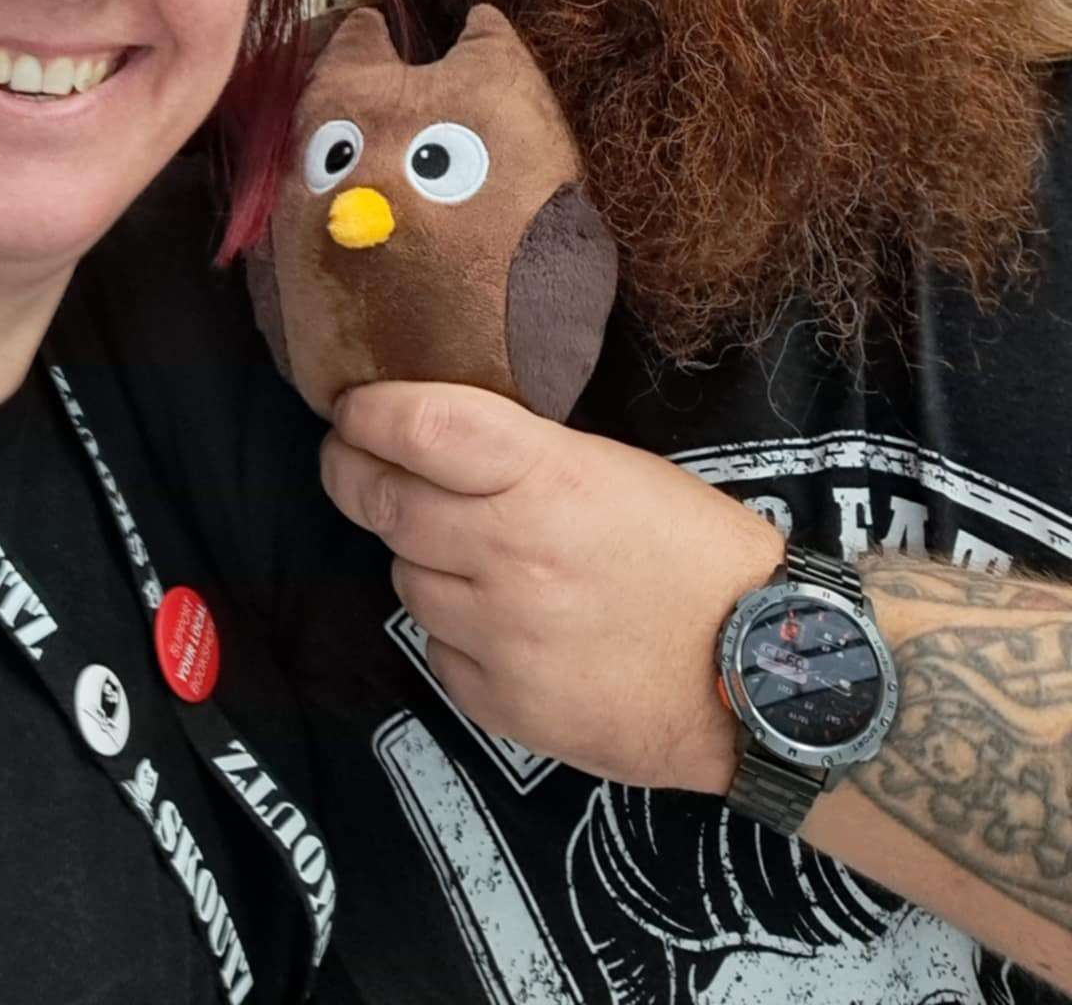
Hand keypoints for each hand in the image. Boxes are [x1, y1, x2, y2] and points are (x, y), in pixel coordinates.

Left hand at [320, 382, 782, 793]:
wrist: (761, 674)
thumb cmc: (696, 553)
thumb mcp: (616, 469)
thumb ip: (521, 455)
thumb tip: (432, 442)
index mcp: (547, 478)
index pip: (420, 428)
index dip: (368, 413)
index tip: (350, 409)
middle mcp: (511, 553)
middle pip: (384, 502)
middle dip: (354, 474)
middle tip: (350, 461)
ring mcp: (500, 635)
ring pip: (405, 577)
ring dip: (419, 556)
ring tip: (468, 551)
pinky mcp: (499, 703)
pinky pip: (437, 648)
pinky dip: (453, 629)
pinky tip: (500, 620)